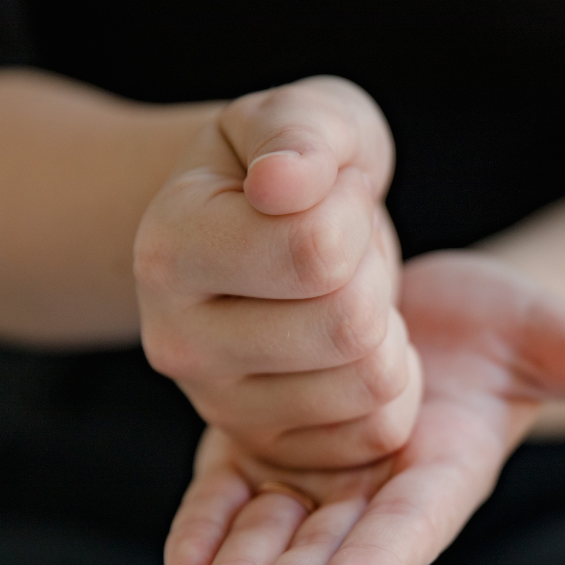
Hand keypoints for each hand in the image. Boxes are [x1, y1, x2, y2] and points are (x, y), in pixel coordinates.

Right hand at [134, 77, 421, 467]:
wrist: (255, 233)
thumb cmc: (281, 168)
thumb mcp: (299, 116)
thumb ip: (297, 133)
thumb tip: (282, 183)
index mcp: (169, 250)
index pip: (314, 248)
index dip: (350, 211)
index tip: (325, 193)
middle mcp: (177, 342)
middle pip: (347, 323)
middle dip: (371, 270)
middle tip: (342, 247)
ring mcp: (221, 407)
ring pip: (371, 380)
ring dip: (385, 323)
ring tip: (341, 290)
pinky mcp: (269, 448)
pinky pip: (380, 429)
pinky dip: (395, 378)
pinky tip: (354, 343)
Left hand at [164, 250, 564, 564]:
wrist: (427, 307)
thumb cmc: (500, 325)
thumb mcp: (555, 336)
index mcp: (444, 467)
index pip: (413, 523)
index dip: (380, 561)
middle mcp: (376, 483)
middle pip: (334, 542)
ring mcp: (319, 466)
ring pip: (278, 527)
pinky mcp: (270, 439)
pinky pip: (236, 488)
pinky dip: (211, 521)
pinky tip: (184, 558)